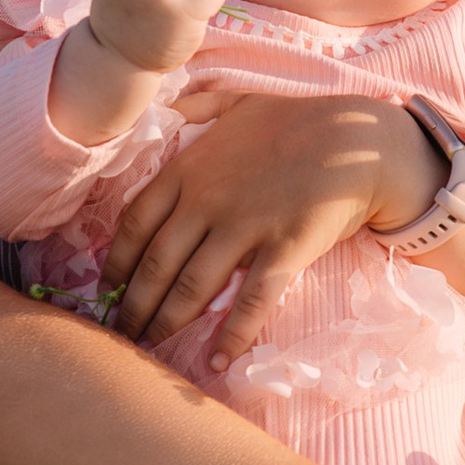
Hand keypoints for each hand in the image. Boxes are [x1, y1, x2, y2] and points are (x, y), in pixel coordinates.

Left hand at [100, 88, 441, 353]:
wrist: (357, 141)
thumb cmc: (295, 122)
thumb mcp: (234, 103)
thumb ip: (193, 108)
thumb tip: (162, 109)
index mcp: (187, 169)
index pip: (134, 225)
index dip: (115, 263)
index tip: (107, 289)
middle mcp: (206, 201)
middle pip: (155, 265)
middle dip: (132, 306)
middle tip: (121, 334)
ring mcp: (244, 226)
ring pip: (192, 288)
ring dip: (166, 323)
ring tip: (151, 349)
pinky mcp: (283, 250)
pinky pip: (250, 301)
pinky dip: (232, 335)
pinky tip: (218, 361)